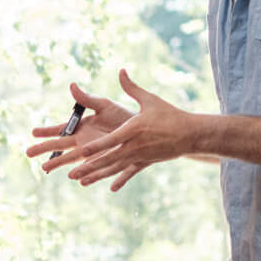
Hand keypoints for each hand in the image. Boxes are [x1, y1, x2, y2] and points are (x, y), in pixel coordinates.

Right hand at [24, 81, 134, 172]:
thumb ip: (87, 99)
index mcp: (81, 130)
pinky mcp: (107, 164)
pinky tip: (82, 182)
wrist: (141, 129)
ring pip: (76, 162)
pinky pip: (99, 171)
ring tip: (46, 169)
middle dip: (45, 150)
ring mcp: (94, 155)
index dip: (47, 132)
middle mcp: (84, 144)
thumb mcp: (103, 105)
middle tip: (28, 153)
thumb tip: (71, 85)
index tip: (33, 132)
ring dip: (60, 164)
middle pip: (62, 148)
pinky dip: (94, 177)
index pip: (60, 131)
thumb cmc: (121, 116)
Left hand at [60, 70, 200, 191]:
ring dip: (97, 175)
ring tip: (80, 182)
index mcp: (133, 130)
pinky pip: (129, 173)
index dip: (96, 146)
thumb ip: (131, 88)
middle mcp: (135, 146)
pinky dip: (120, 180)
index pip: (111, 140)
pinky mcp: (146, 162)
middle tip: (70, 173)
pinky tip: (111, 189)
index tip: (81, 150)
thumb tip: (121, 71)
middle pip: (108, 158)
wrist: (191, 134)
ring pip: (114, 168)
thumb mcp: (150, 100)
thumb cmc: (170, 114)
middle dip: (89, 167)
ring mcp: (140, 156)